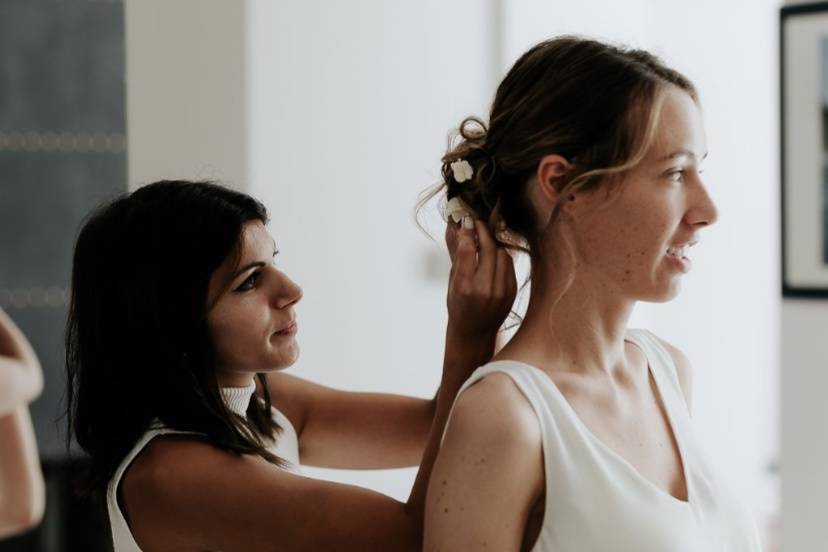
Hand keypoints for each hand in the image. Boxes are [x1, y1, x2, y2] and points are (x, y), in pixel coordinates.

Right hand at [445, 216, 516, 342]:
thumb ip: (455, 254)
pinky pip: (509, 264)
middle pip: (488, 248)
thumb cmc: (458, 307)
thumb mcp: (452, 282)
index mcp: (465, 287)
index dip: (467, 231)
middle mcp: (485, 289)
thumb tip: (454, 227)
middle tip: (477, 222)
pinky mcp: (512, 292)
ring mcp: (501, 292)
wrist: (474, 333)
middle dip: (482, 231)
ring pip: (501, 254)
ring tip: (483, 239)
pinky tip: (492, 255)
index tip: (466, 220)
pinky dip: (501, 256)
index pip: (468, 250)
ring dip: (492, 243)